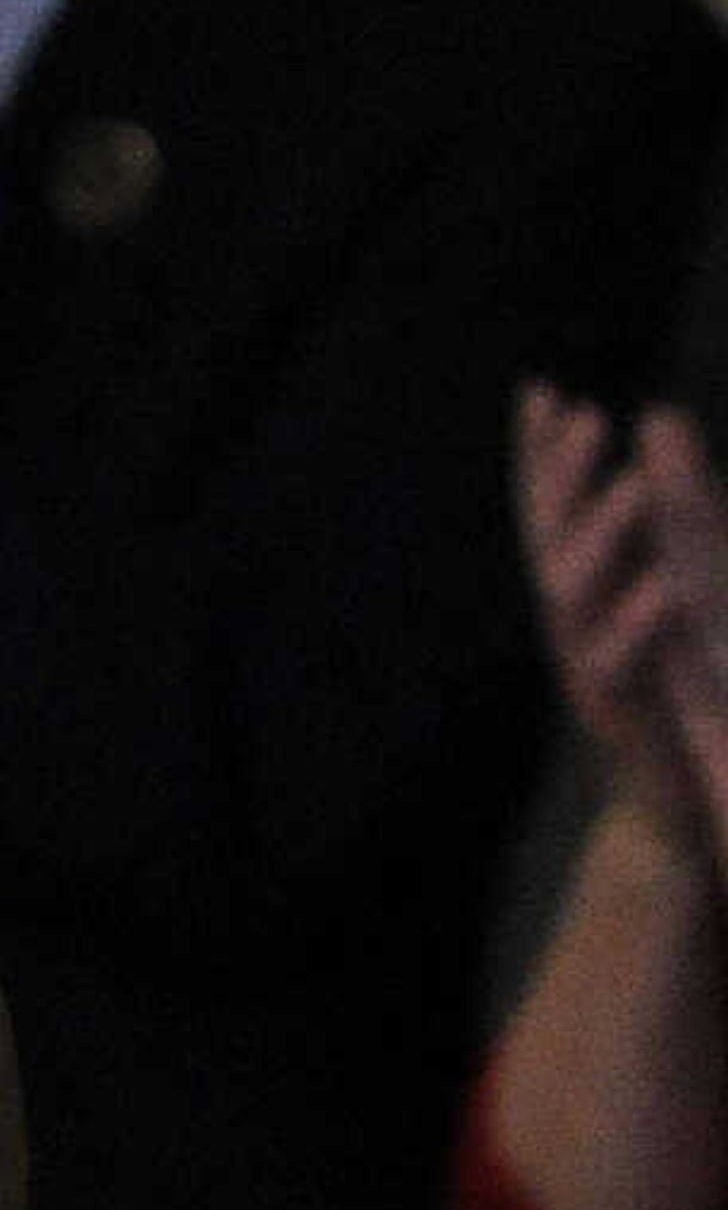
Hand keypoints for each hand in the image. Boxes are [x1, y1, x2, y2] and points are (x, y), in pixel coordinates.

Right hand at [519, 382, 727, 857]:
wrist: (666, 819)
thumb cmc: (667, 717)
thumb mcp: (650, 626)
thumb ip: (645, 556)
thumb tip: (649, 469)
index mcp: (583, 599)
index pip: (550, 513)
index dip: (542, 455)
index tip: (544, 390)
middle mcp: (571, 626)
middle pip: (553, 539)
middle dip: (564, 476)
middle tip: (587, 415)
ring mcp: (588, 670)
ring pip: (574, 595)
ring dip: (602, 536)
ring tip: (636, 487)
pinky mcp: (621, 719)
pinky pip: (620, 668)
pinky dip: (636, 624)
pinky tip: (661, 588)